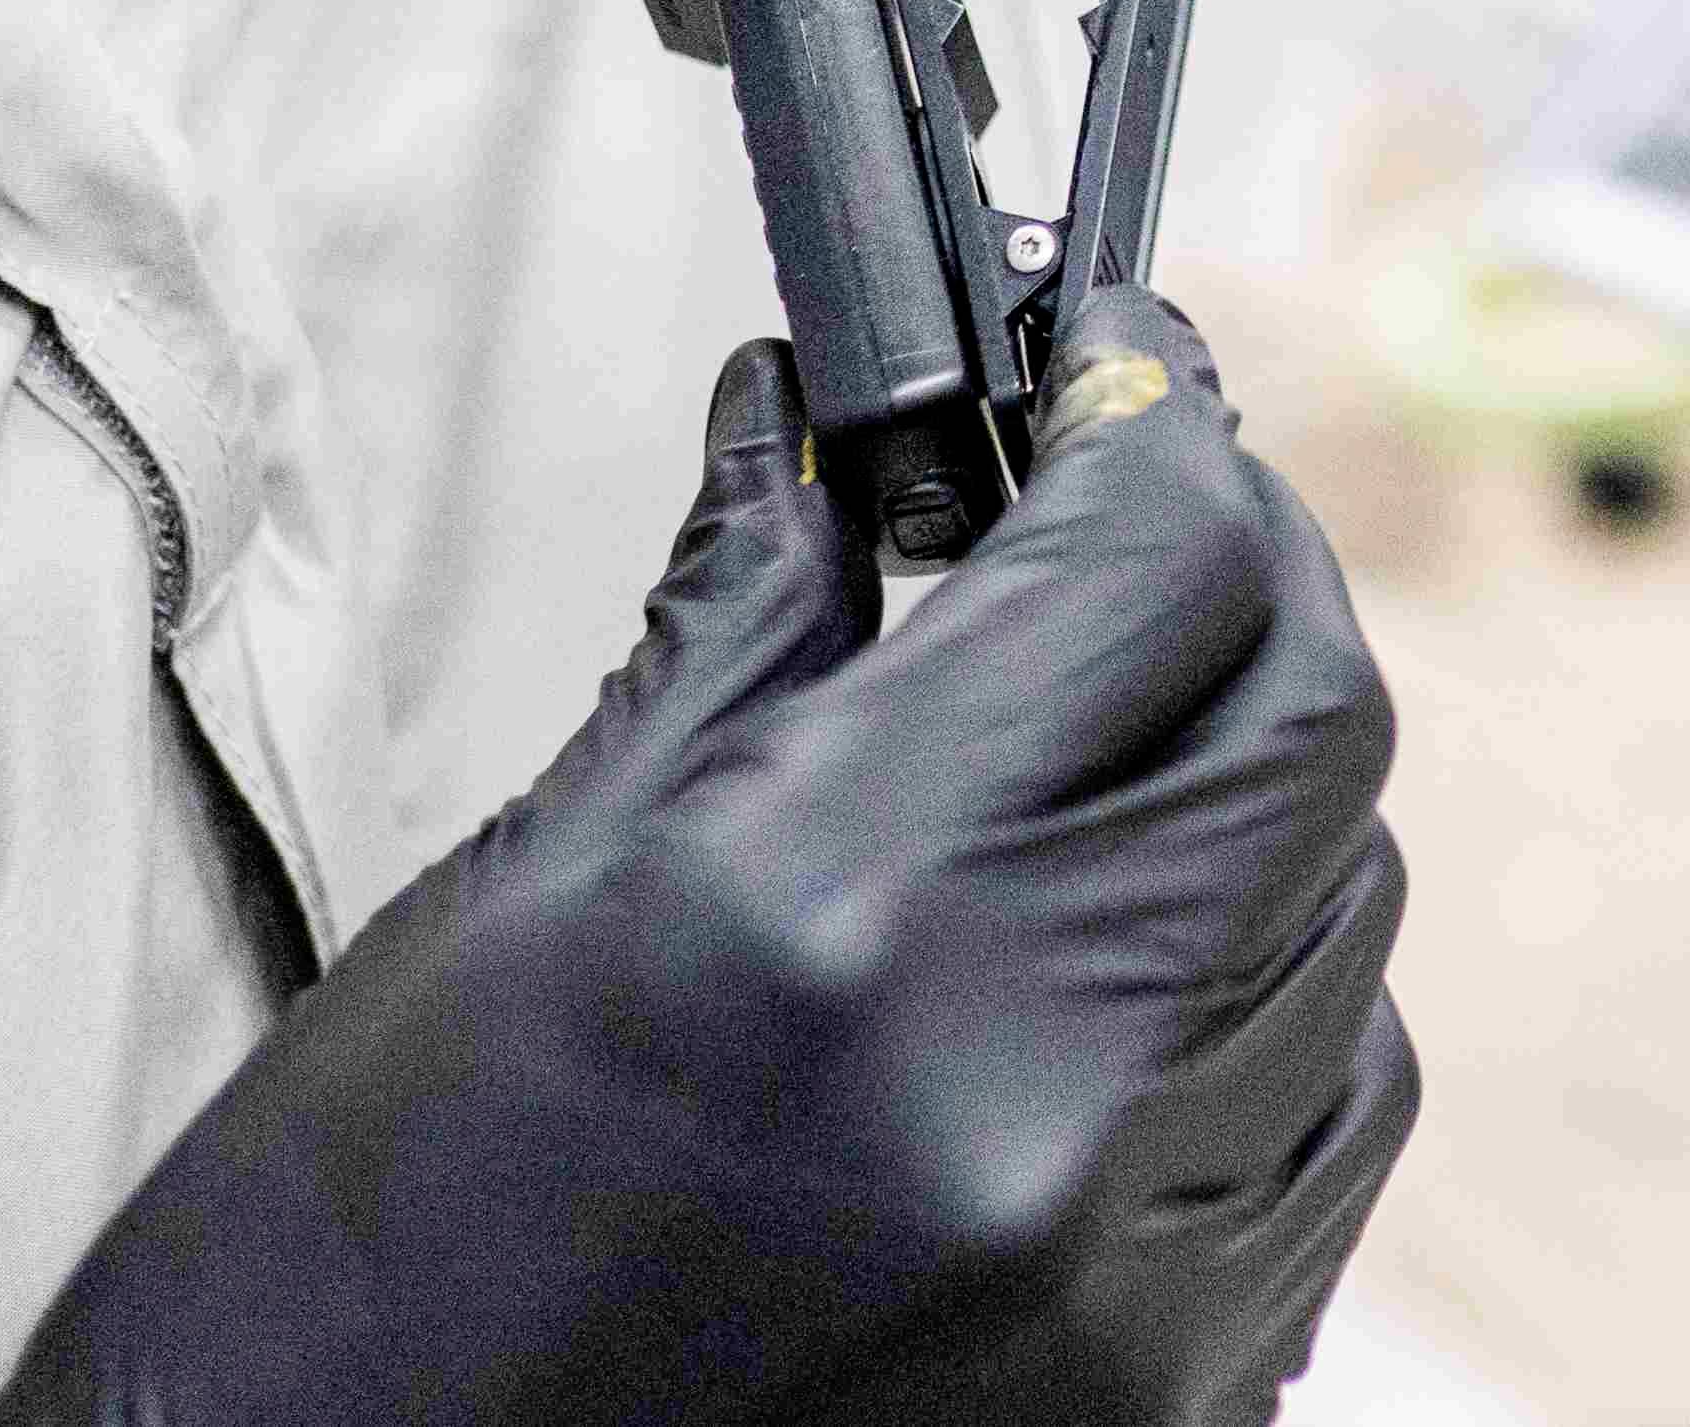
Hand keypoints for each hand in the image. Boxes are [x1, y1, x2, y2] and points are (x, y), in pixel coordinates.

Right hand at [0, 309, 1415, 1426]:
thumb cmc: (340, 1281)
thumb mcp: (514, 907)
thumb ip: (740, 636)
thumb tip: (816, 423)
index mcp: (839, 921)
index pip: (1158, 565)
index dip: (1150, 421)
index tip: (1108, 367)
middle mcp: (1033, 1097)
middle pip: (1313, 726)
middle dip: (1238, 582)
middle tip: (1130, 517)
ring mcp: (1123, 1280)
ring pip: (1349, 936)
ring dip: (1249, 817)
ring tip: (1091, 784)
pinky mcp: (1164, 1414)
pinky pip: (1320, 1146)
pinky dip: (1254, 1031)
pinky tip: (1109, 1001)